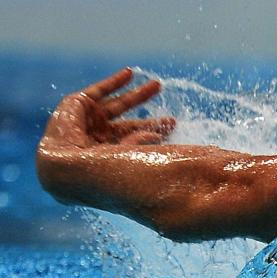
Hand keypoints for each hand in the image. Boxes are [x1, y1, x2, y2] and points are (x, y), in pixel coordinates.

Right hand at [38, 67, 174, 151]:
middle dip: (149, 118)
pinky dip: (114, 81)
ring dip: (137, 95)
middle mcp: (97, 137)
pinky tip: (130, 73)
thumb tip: (159, 136)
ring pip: (117, 104)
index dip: (155, 132)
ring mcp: (87, 120)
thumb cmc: (95, 167)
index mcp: (108, 154)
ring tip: (157, 85)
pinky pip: (98, 90)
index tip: (173, 125)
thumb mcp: (124, 156)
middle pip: (129, 124)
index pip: (136, 140)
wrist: (65, 163)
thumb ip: (140, 144)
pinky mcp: (75, 104)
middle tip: (170, 115)